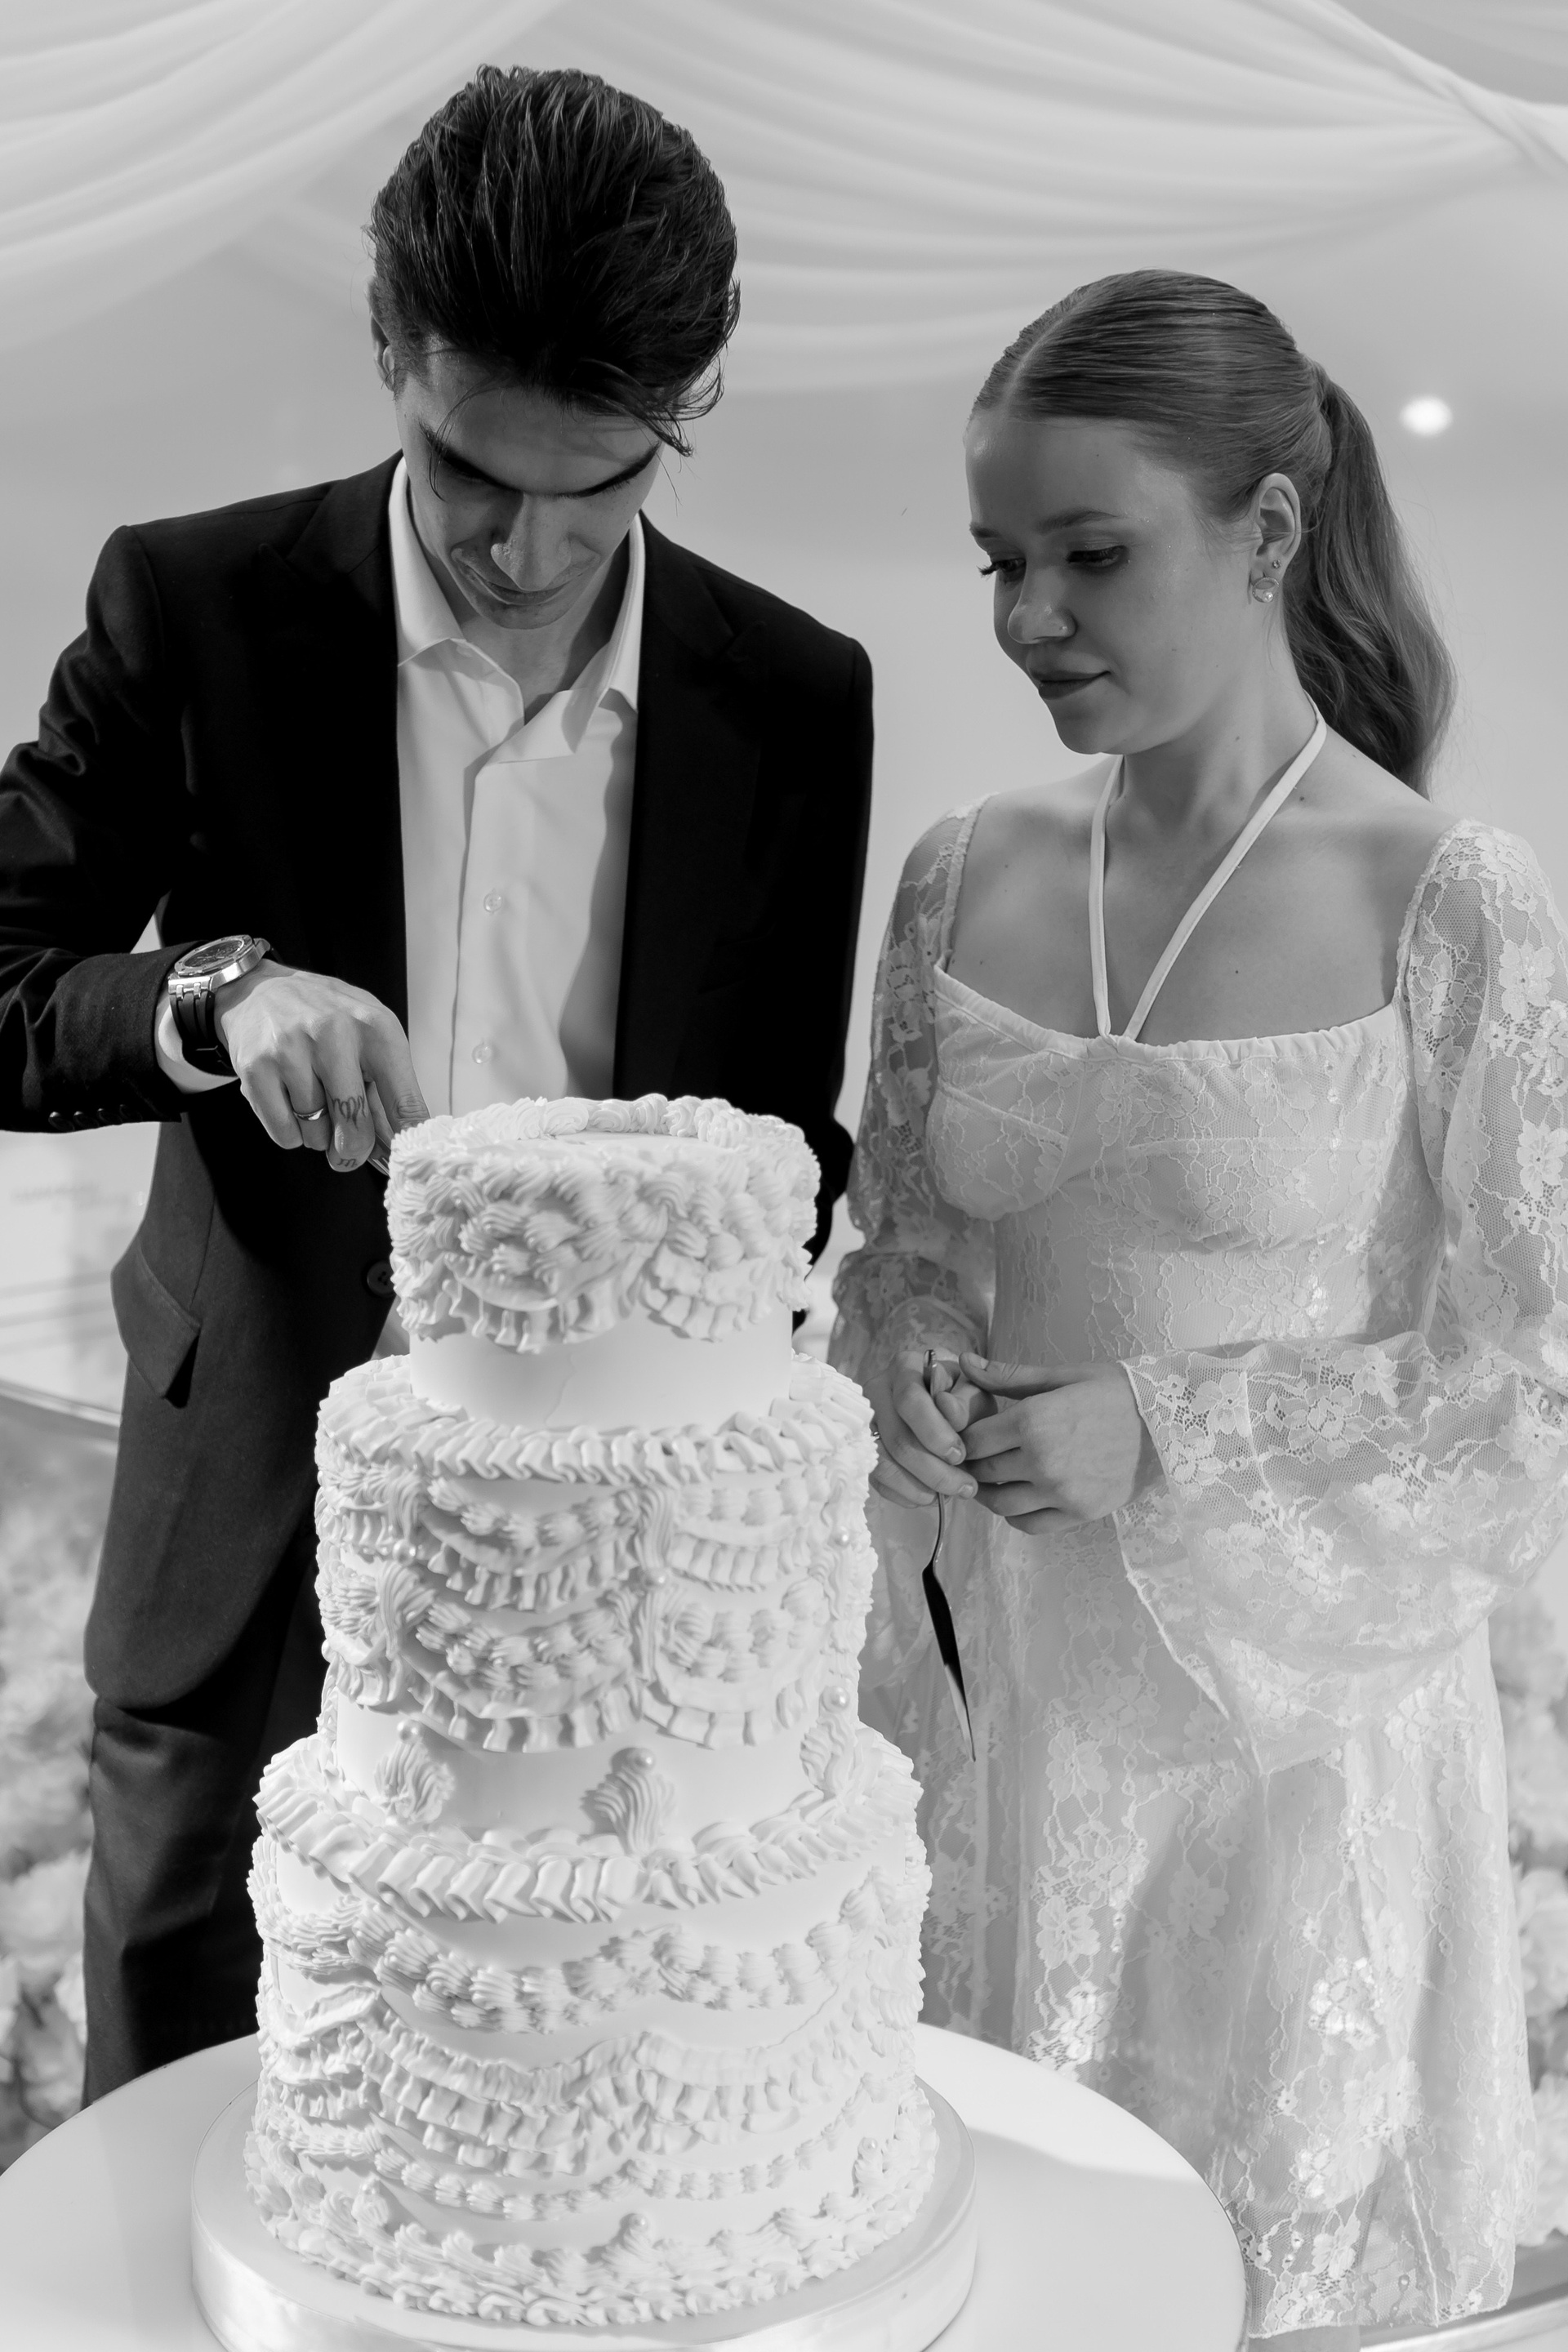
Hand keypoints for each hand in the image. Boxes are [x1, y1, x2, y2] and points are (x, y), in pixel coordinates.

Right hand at [214, 960, 428, 1172]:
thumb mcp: (368, 1035)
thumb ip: (387, 1087)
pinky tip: (290, 1105)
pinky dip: (292, 1134)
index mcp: (375, 1027)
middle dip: (354, 1150)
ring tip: (313, 1103)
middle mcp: (335, 1035)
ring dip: (319, 1135)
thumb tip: (395, 1148)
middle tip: (350, 1150)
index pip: (404, 1103)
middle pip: (356, 1128)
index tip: (404, 1160)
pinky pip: (285, 1134)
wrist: (259, 991)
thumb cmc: (325, 1019)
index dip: (405, 1141)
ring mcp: (292, 1051)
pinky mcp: (256, 1069)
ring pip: (317, 1135)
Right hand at [862, 1346, 986, 1507]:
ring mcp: (864, 1421)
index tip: (960, 1455)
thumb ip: (967, 1402)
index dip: (935, 1433)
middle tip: (964, 1487)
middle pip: (897, 1439)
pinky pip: (877, 1479)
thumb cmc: (959, 1396)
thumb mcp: (973, 1392)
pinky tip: (929, 1495)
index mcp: (905, 1368)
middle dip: (934, 1470)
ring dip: (919, 1487)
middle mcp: (876, 1390)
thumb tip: (950, 1413)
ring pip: (883, 1464)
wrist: (940, 1404)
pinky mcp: (862, 1449)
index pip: (910, 1401)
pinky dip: (905, 1494)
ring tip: (949, 1496)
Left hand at [958, 1354, 1161, 1533]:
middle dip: (973, 1464)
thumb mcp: (1063, 1376)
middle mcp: (1041, 1461)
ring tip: (996, 1476)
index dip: (963, 1438)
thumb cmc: (1116, 1392)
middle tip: (977, 1455)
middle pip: (982, 1472)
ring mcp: (1060, 1492)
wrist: (1171, 1424)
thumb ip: (1009, 1376)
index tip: (967, 1433)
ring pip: (1000, 1504)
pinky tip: (1021, 1495)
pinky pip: (1029, 1524)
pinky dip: (1016, 1514)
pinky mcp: (1079, 1513)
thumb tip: (964, 1363)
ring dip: (990, 1491)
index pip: (972, 1441)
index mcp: (1033, 1421)